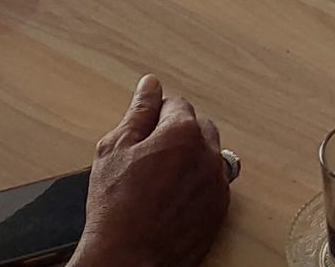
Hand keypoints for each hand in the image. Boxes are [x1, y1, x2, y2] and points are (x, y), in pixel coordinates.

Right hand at [73, 77, 231, 266]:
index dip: (155, 117)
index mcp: (183, 133)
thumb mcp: (114, 150)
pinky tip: (173, 198)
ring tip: (160, 180)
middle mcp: (208, 154)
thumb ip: (138, 112)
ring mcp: (217, 184)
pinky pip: (214, 183)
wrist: (128, 259)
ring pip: (208, 155)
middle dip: (177, 134)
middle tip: (148, 157)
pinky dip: (198, 185)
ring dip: (191, 159)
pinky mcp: (220, 209)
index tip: (142, 135)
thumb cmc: (116, 210)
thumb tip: (150, 86)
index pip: (176, 105)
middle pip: (198, 127)